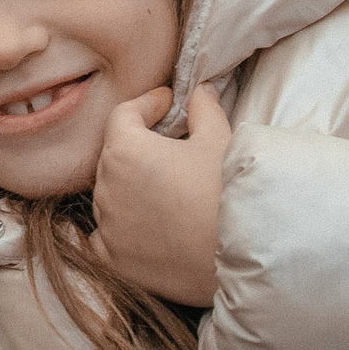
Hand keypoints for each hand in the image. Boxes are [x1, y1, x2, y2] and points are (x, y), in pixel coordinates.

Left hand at [89, 84, 231, 308]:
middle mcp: (106, 186)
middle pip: (114, 155)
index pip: (123, 116)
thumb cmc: (229, 192)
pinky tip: (147, 224)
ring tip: (164, 188)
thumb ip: (203, 109)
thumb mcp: (220, 140)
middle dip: (139, 147)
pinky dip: (120, 226)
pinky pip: (105, 234)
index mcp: (125, 150)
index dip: (146, 105)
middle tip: (169, 145)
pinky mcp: (113, 259)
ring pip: (110, 195)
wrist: (243, 255)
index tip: (166, 104)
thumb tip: (201, 90)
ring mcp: (107, 225)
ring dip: (130, 187)